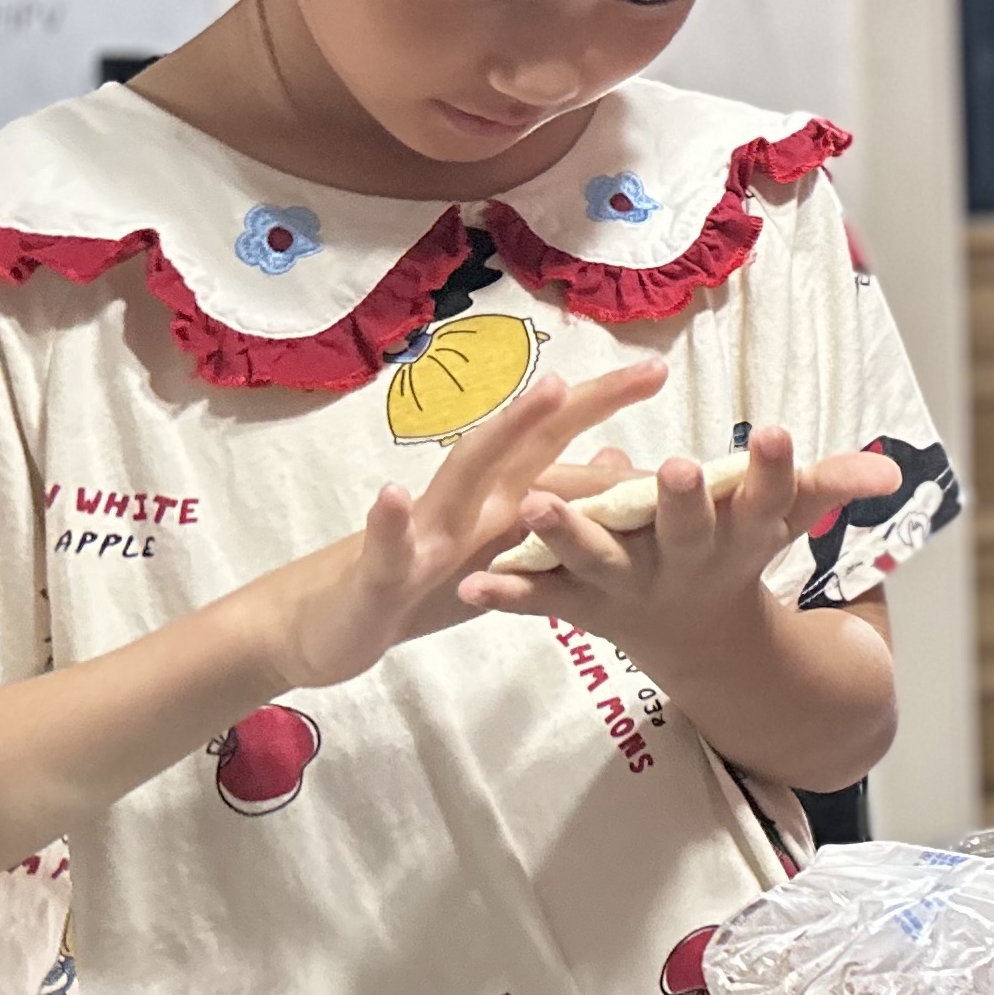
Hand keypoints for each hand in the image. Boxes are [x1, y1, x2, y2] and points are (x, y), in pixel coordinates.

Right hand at [274, 358, 670, 689]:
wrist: (334, 625)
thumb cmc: (428, 580)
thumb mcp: (504, 545)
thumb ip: (554, 503)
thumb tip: (616, 459)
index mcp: (503, 499)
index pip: (565, 450)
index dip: (608, 418)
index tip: (659, 372)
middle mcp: (471, 502)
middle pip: (532, 441)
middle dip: (585, 402)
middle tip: (650, 369)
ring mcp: (426, 533)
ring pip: (468, 474)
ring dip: (506, 432)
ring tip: (550, 390)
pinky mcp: (383, 576)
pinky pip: (387, 549)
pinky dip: (387, 524)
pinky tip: (390, 495)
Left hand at [453, 427, 901, 673]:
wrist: (697, 641)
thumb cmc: (737, 553)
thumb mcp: (786, 521)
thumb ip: (828, 487)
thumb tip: (893, 471)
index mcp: (739, 535)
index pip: (768, 496)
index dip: (776, 469)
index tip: (778, 430)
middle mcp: (686, 563)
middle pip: (686, 531)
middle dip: (680, 502)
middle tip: (674, 469)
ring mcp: (631, 586)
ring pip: (600, 562)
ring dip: (569, 536)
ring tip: (539, 504)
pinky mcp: (583, 604)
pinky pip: (543, 602)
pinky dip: (509, 596)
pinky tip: (474, 585)